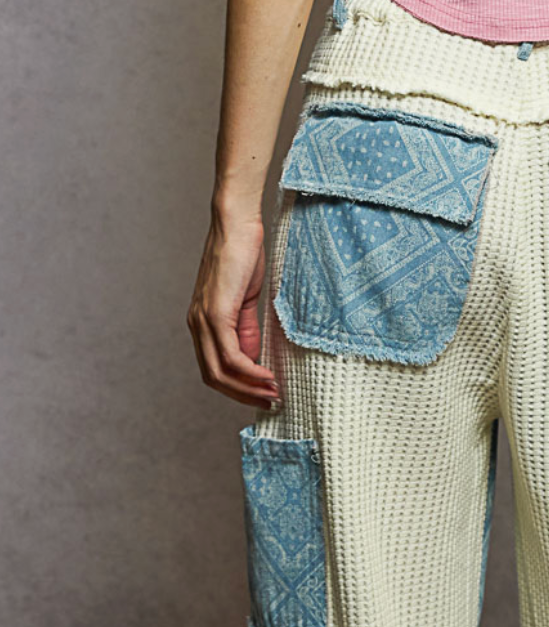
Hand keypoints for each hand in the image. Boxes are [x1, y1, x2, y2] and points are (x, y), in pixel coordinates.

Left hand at [187, 208, 279, 407]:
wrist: (237, 224)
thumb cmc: (243, 256)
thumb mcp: (245, 302)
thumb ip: (246, 331)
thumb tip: (253, 360)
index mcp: (201, 323)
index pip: (213, 370)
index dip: (237, 389)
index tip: (263, 395)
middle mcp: (196, 325)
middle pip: (214, 378)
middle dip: (243, 396)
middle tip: (270, 402)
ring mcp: (203, 320)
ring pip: (220, 372)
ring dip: (248, 389)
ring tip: (273, 393)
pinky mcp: (216, 313)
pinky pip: (231, 356)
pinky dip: (250, 372)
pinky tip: (268, 376)